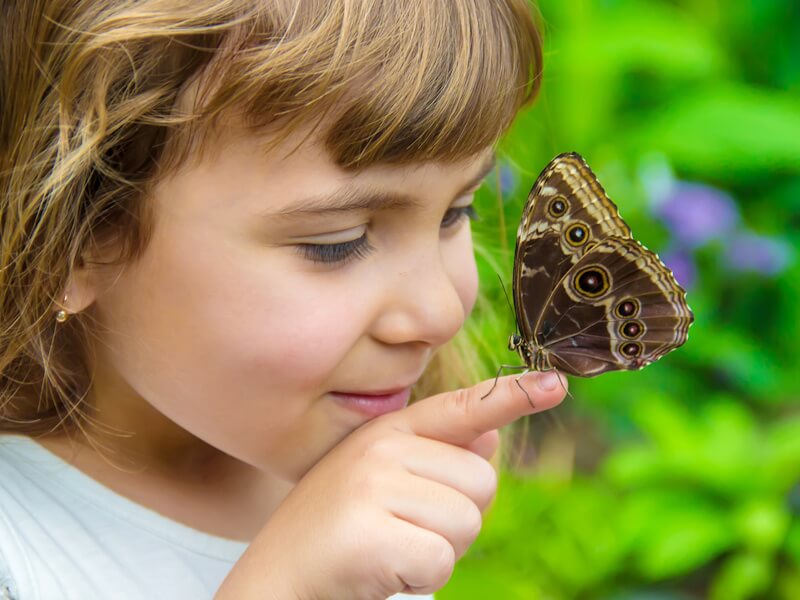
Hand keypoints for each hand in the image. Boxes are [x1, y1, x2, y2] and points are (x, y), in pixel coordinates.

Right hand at [214, 371, 566, 599]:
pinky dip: (419, 578)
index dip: (512, 396)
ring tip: (390, 549)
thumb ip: (438, 456)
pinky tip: (381, 570)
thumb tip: (491, 433)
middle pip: (481, 482)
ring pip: (467, 522)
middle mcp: (381, 447)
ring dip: (438, 551)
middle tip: (402, 531)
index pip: (461, 408)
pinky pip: (441, 560)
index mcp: (388, 432)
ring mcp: (372, 486)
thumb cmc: (338, 533)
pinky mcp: (369, 532)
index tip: (556, 384)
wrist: (276, 579)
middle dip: (455, 519)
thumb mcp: (385, 485)